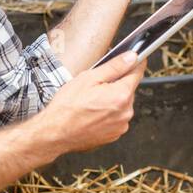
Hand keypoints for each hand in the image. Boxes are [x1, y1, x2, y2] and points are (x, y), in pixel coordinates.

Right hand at [30, 51, 146, 155]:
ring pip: (122, 104)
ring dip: (112, 100)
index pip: (137, 73)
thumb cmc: (67, 107)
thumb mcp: (89, 78)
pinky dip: (108, 113)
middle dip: (116, 84)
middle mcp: (126, 112)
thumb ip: (114, 66)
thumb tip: (131, 57)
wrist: (55, 133)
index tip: (133, 57)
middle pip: (128, 89)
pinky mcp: (114, 135)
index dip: (134, 63)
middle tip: (96, 86)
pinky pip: (117, 118)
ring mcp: (121, 126)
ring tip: (91, 102)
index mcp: (121, 95)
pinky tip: (93, 113)